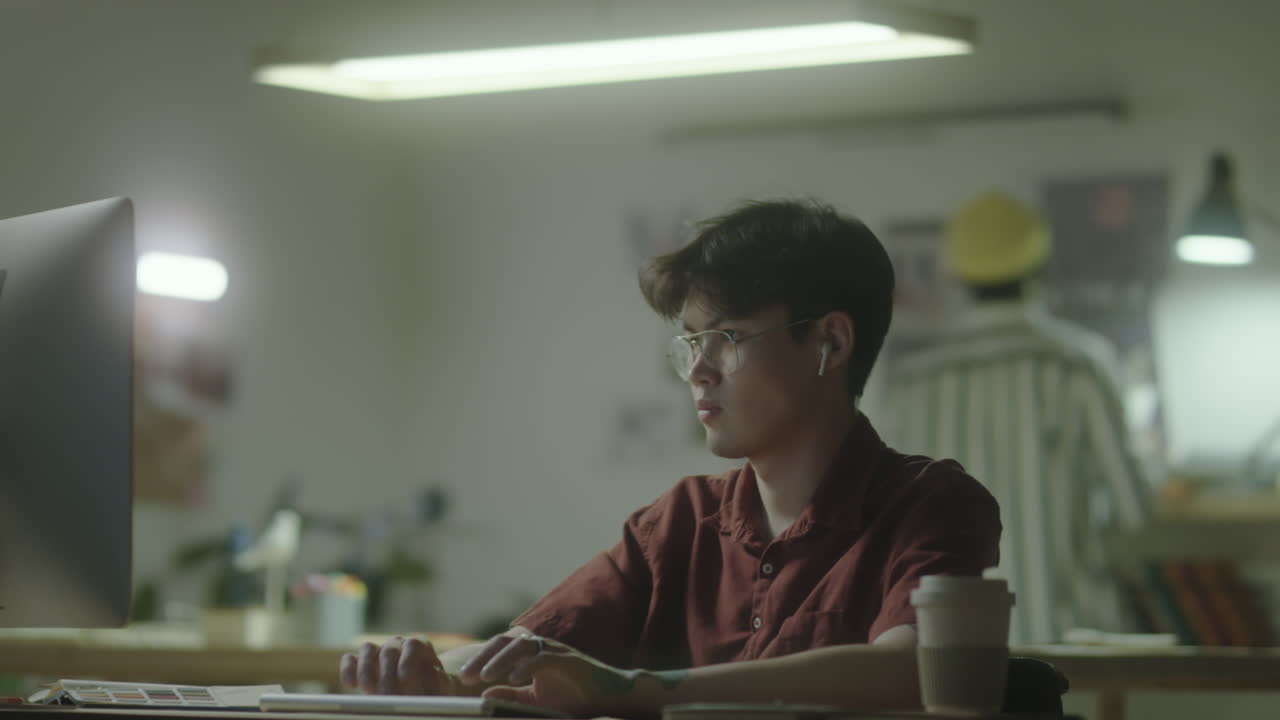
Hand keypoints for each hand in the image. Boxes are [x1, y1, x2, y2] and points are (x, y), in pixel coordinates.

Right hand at [340, 636, 457, 694]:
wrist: (423, 692)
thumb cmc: (436, 689)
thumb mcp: (445, 686)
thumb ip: (440, 681)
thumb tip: (434, 678)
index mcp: (420, 646)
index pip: (412, 645)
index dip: (408, 661)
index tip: (406, 680)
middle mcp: (398, 644)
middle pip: (388, 650)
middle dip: (387, 675)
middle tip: (388, 696)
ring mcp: (378, 652)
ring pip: (367, 649)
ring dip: (366, 670)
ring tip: (369, 691)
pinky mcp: (361, 664)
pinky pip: (350, 660)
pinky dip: (348, 670)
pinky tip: (351, 685)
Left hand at [460, 634, 644, 716]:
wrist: (610, 697)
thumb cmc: (574, 696)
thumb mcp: (536, 699)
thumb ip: (512, 695)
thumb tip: (484, 694)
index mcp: (531, 654)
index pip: (500, 649)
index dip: (481, 660)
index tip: (464, 678)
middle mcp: (541, 647)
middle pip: (505, 642)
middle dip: (483, 658)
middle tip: (466, 675)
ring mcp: (556, 651)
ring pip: (522, 646)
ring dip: (501, 660)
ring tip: (485, 676)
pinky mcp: (570, 659)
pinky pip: (544, 658)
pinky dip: (527, 666)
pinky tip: (514, 678)